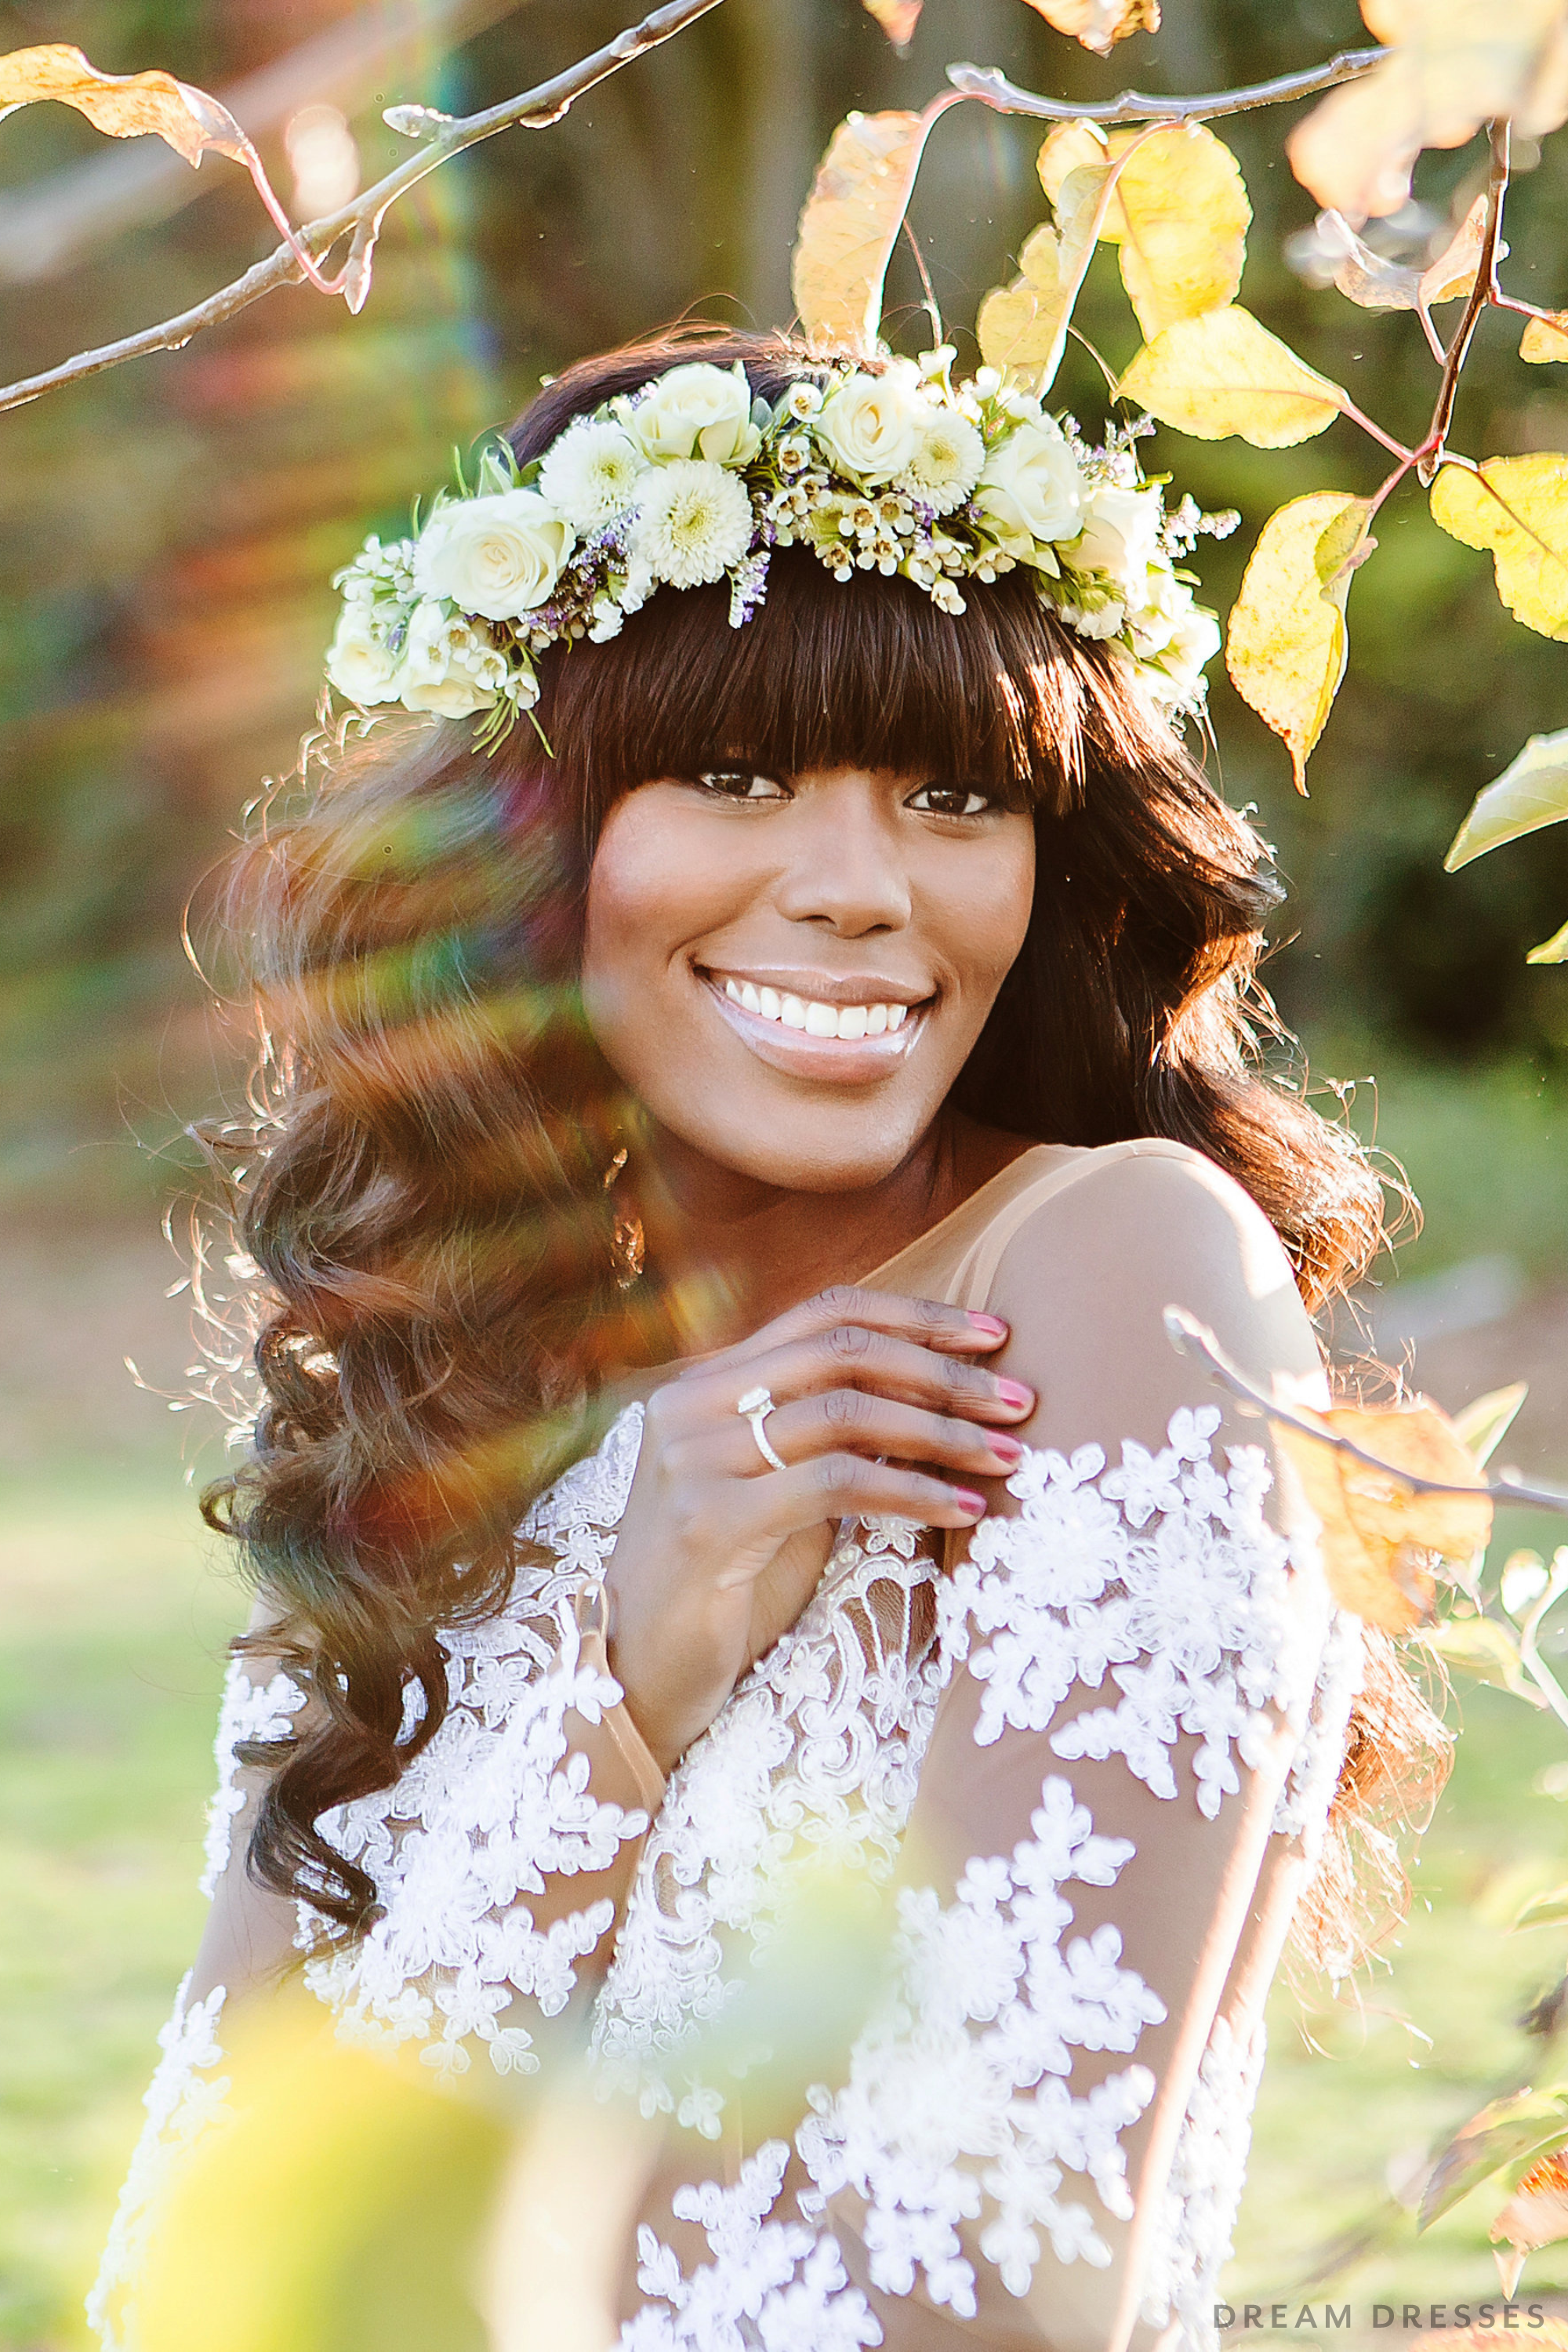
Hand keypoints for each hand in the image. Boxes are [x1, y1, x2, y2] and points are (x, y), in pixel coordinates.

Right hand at [603, 1286, 1034, 1773]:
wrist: (636, 1676)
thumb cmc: (722, 1587)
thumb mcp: (775, 1492)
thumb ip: (824, 1437)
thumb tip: (934, 1397)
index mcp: (704, 1384)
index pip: (822, 1314)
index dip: (914, 1316)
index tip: (992, 1334)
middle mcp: (690, 1405)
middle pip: (843, 1352)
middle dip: (944, 1372)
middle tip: (1019, 1400)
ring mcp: (692, 1461)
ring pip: (847, 1413)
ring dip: (944, 1433)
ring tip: (1009, 1457)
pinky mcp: (709, 1523)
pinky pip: (837, 1484)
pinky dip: (913, 1491)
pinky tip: (964, 1509)